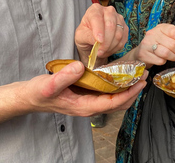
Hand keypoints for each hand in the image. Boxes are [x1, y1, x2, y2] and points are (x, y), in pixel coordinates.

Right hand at [18, 61, 146, 115]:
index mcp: (85, 107)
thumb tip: (80, 67)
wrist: (30, 97)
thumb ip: (64, 77)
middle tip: (145, 75)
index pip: (113, 103)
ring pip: (115, 99)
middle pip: (119, 103)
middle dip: (134, 90)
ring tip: (138, 74)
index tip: (140, 82)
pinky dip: (118, 85)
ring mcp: (89, 102)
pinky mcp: (88, 95)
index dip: (129, 93)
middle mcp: (90, 107)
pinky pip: (108, 93)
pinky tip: (122, 75)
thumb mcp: (49, 84)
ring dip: (128, 88)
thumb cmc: (39, 93)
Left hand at [75, 4, 127, 62]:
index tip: (99, 41)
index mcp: (95, 9)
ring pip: (118, 34)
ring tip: (102, 52)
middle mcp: (109, 11)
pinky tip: (108, 50)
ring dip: (110, 46)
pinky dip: (115, 48)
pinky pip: (123, 40)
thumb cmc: (85, 35)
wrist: (92, 40)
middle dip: (106, 42)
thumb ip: (87, 36)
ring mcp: (119, 19)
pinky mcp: (125, 28)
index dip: (99, 30)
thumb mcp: (80, 36)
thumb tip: (97, 41)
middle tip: (99, 52)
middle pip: (111, 25)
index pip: (97, 18)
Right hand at [135, 24, 174, 66]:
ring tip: (173, 56)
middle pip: (172, 44)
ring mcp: (147, 44)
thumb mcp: (169, 36)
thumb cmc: (158, 43)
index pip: (174, 31)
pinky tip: (162, 59)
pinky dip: (164, 62)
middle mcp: (152, 34)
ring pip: (166, 53)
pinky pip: (160, 61)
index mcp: (160, 28)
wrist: (141, 52)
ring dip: (173, 57)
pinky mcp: (144, 55)